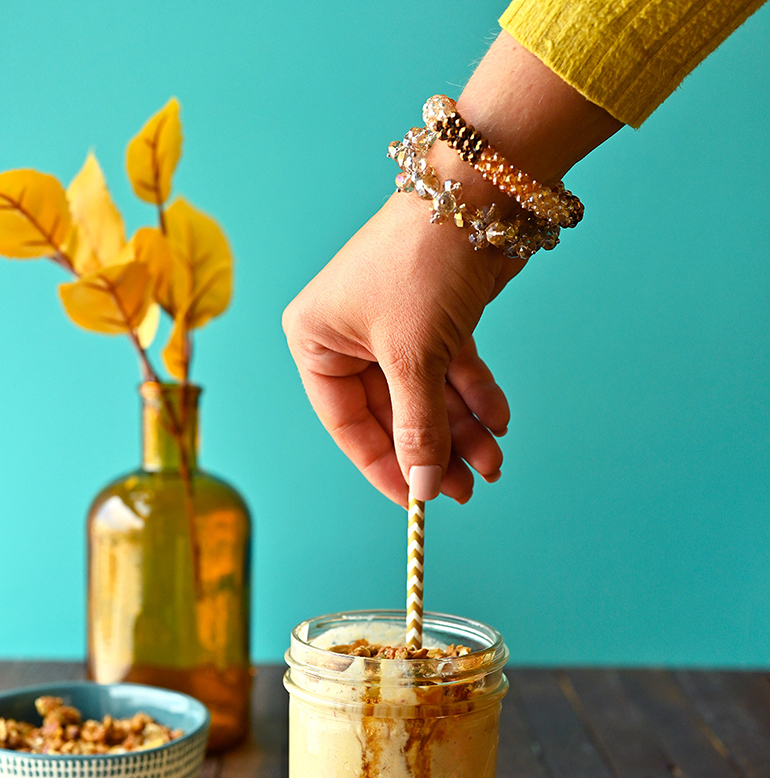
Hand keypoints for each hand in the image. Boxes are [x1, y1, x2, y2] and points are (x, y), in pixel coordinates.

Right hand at [283, 34, 621, 505]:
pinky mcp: (435, 318)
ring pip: (427, 396)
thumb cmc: (422, 263)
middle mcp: (350, 336)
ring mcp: (395, 327)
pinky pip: (451, 371)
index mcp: (317, 340)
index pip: (346, 423)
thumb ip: (417, 427)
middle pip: (392, 414)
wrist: (480, 192)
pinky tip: (498, 421)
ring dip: (461, 431)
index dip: (383, 467)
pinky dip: (475, 396)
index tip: (416, 502)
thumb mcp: (412, 357)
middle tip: (465, 489)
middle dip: (433, 451)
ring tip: (493, 463)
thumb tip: (422, 486)